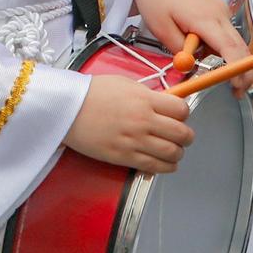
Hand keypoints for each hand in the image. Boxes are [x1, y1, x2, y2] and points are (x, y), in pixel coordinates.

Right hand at [63, 71, 193, 173]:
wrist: (67, 110)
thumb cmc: (92, 93)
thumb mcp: (125, 84)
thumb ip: (147, 95)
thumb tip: (164, 104)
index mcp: (145, 100)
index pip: (181, 110)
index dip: (184, 113)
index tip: (179, 115)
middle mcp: (144, 121)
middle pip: (182, 134)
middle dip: (186, 136)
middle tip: (181, 135)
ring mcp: (135, 141)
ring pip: (173, 153)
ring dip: (177, 153)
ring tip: (172, 150)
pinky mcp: (125, 158)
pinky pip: (155, 167)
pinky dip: (165, 167)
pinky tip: (163, 163)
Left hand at [134, 0, 252, 94]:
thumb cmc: (156, 1)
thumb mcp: (162, 30)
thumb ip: (181, 51)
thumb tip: (194, 68)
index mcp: (204, 18)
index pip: (229, 46)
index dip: (237, 68)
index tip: (238, 85)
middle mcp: (219, 12)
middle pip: (240, 46)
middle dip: (243, 70)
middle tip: (237, 91)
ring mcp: (221, 10)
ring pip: (236, 41)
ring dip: (233, 60)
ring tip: (219, 76)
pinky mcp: (219, 10)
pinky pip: (227, 34)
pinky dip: (224, 48)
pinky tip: (209, 53)